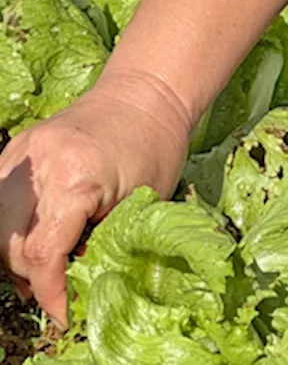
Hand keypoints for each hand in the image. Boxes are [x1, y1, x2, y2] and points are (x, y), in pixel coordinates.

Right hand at [0, 69, 192, 326]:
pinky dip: (7, 224)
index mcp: (76, 178)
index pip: (42, 254)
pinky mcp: (16, 149)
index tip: (64, 312)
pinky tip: (32, 235)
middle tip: (58, 285)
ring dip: (13, 252)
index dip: (50, 292)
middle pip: (9, 244)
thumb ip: (108, 242)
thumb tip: (82, 283)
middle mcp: (39, 164)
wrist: (147, 92)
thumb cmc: (156, 144)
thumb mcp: (144, 200)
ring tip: (44, 263)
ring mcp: (22, 153)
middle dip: (30, 274)